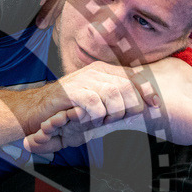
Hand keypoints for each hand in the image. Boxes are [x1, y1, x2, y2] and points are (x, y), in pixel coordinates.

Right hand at [24, 62, 157, 153]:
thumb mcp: (96, 102)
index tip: (155, 105)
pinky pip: (95, 102)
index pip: (134, 76)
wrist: (36, 110)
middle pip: (127, 86)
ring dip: (115, 111)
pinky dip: (98, 115)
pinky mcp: (71, 92)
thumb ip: (116, 99)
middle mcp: (94, 71)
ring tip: (106, 120)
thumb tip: (142, 105)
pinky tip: (93, 120)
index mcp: (103, 71)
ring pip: (114, 93)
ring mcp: (82, 80)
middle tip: (122, 118)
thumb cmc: (68, 109)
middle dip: (130, 106)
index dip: (147, 91)